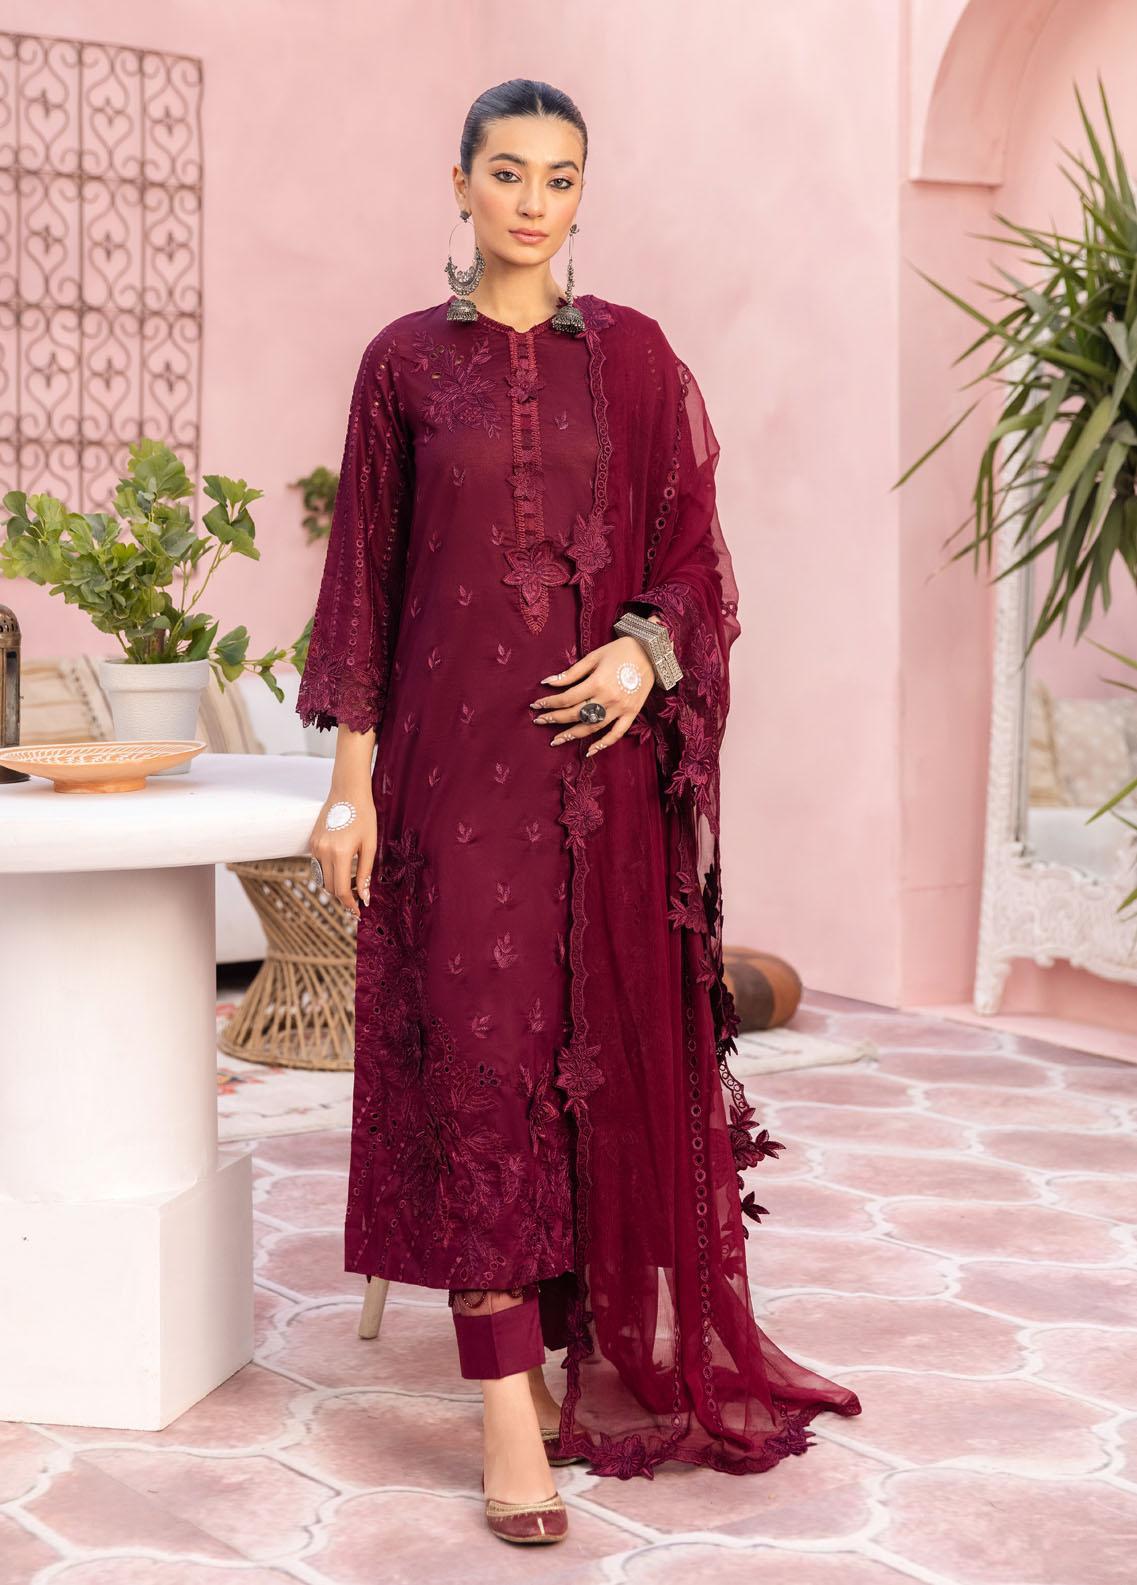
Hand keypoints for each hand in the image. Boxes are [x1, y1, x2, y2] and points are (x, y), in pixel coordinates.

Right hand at [308, 786, 377, 918]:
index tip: (357, 912)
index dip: (350, 904)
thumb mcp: (370, 845)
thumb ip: (365, 872)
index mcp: (340, 853)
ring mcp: (315, 847)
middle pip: (330, 887)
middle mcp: (323, 852)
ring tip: (352, 882)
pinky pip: (318, 865)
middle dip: (343, 896)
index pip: (341, 889)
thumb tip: (365, 896)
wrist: (347, 792)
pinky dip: (329, 872)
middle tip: (359, 897)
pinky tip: (343, 866)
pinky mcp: (312, 842)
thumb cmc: (364, 816)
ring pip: (322, 878)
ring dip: (335, 884)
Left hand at [529, 622, 662, 756]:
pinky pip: (617, 733)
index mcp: (597, 683)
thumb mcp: (594, 657)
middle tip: (539, 721)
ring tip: (556, 740)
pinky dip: (604, 744)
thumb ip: (572, 672)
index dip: (550, 703)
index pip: (567, 698)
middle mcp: (608, 699)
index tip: (536, 706)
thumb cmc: (621, 650)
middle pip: (576, 714)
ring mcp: (621, 709)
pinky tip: (590, 751)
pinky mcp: (632, 713)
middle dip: (555, 718)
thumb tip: (549, 682)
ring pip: (592, 727)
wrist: (651, 652)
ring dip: (572, 735)